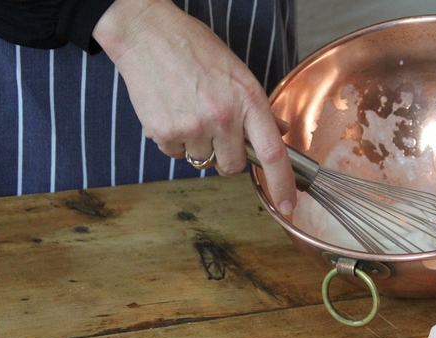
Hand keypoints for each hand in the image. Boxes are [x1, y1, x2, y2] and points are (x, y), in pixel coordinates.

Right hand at [93, 0, 296, 213]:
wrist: (148, 35)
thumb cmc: (194, 48)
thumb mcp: (237, 72)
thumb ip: (257, 107)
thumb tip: (278, 132)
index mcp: (248, 100)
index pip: (273, 153)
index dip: (282, 184)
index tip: (287, 205)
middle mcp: (223, 118)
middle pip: (233, 166)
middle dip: (227, 156)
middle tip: (216, 130)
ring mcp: (193, 128)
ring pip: (202, 161)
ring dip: (198, 145)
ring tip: (188, 111)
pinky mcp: (165, 133)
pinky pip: (176, 154)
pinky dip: (174, 140)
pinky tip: (171, 111)